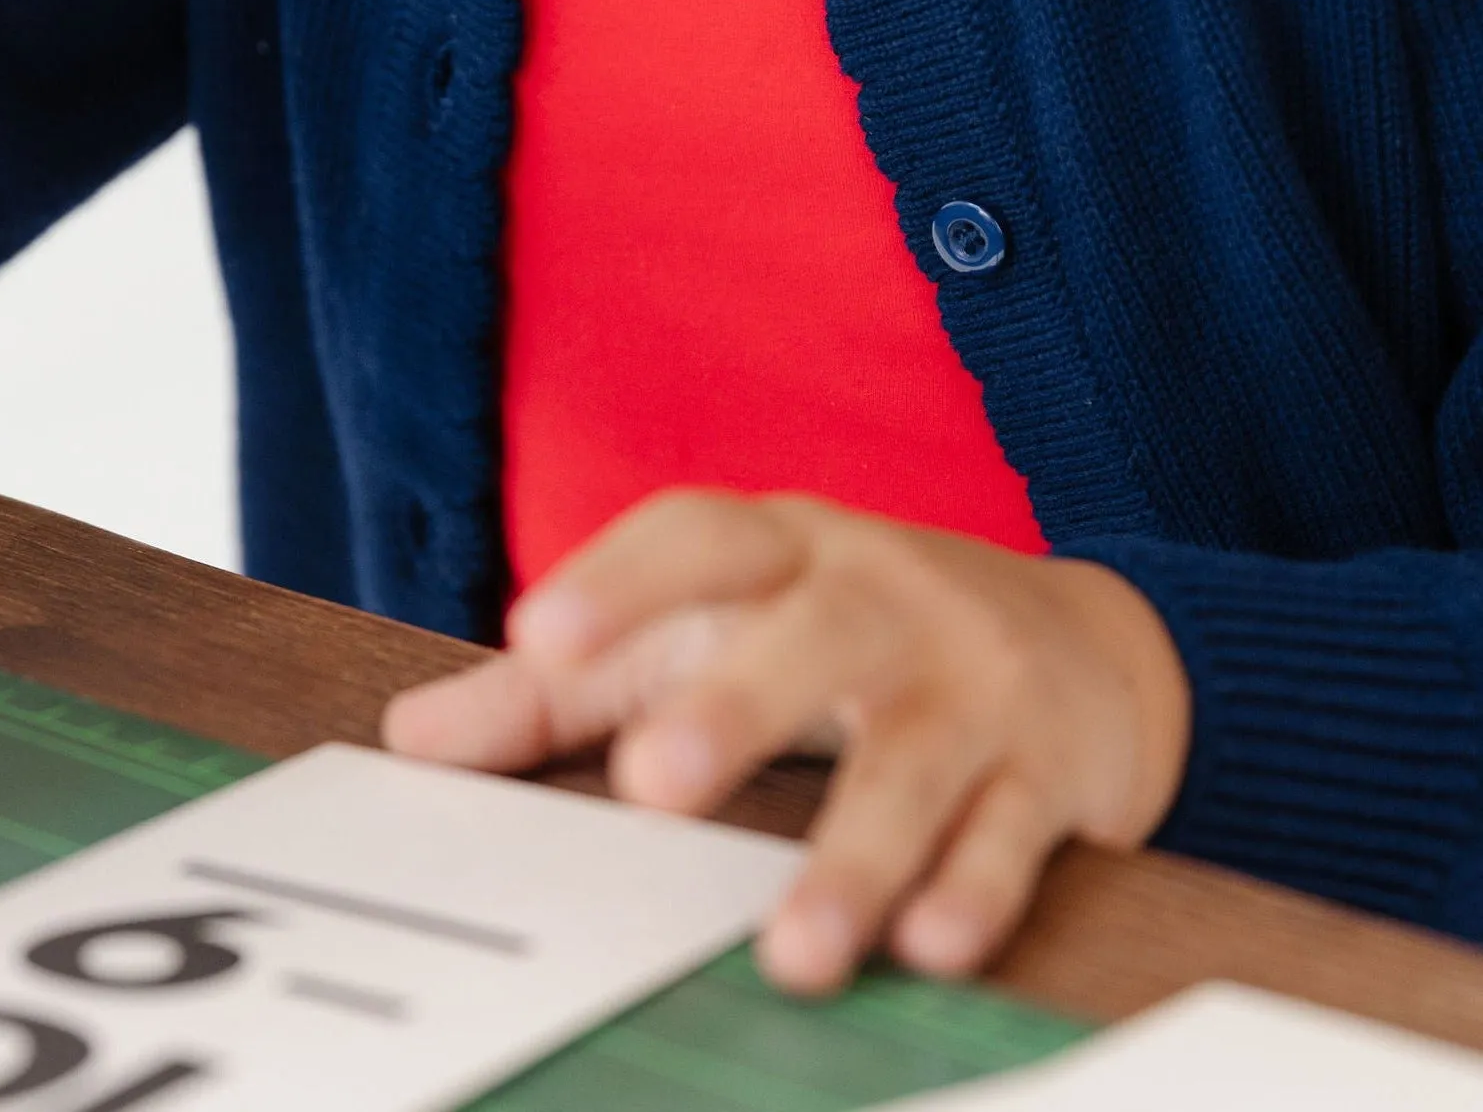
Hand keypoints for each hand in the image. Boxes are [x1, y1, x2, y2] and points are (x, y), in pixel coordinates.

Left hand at [382, 491, 1189, 991]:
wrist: (1081, 638)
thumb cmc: (839, 633)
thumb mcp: (707, 630)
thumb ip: (564, 688)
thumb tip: (409, 741)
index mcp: (781, 549)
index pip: (697, 536)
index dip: (620, 581)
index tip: (536, 638)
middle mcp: (881, 594)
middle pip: (815, 631)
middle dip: (738, 704)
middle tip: (654, 783)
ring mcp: (976, 675)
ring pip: (918, 754)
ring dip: (857, 852)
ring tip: (793, 952)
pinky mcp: (1049, 765)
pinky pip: (1014, 828)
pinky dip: (977, 886)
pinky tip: (932, 944)